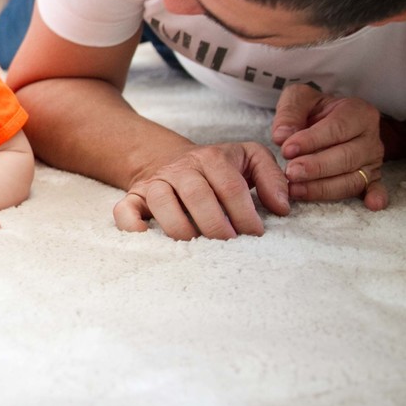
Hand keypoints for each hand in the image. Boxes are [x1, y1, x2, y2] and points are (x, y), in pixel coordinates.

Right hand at [113, 142, 289, 239]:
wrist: (169, 158)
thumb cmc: (216, 167)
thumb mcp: (248, 158)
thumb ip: (272, 176)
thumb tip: (281, 206)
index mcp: (211, 158)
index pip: (230, 185)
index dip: (245, 213)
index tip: (255, 234)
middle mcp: (181, 168)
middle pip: (196, 194)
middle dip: (216, 225)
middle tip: (229, 244)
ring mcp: (155, 182)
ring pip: (161, 200)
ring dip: (181, 228)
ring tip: (198, 247)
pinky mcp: (134, 196)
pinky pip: (124, 209)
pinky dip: (132, 225)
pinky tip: (150, 238)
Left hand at [272, 84, 387, 210]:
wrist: (328, 119)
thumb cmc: (314, 109)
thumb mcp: (299, 98)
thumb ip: (290, 112)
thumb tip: (281, 136)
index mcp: (358, 112)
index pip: (337, 128)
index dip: (312, 141)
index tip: (287, 150)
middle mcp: (370, 137)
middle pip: (346, 157)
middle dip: (316, 168)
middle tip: (290, 173)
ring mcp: (373, 160)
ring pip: (353, 178)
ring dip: (324, 188)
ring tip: (296, 190)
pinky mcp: (372, 178)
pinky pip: (374, 189)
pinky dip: (374, 196)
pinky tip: (371, 206)